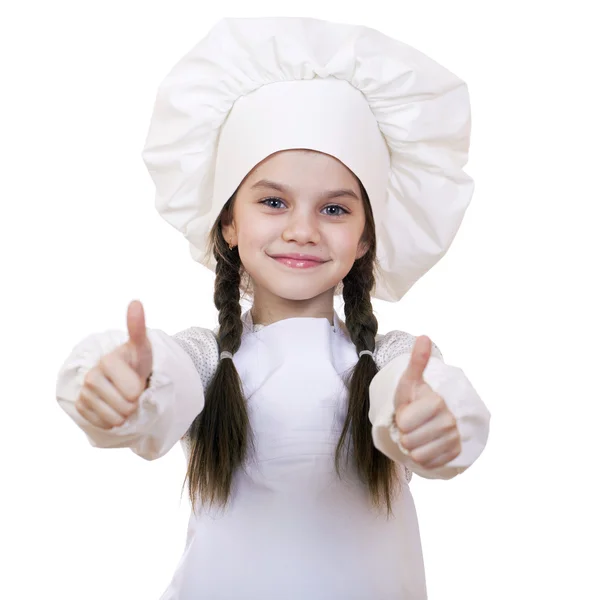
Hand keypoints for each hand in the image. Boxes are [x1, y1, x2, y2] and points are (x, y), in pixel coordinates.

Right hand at [75, 300, 152, 429]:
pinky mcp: (81, 406)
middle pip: (125, 407)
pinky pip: (102, 423)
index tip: (137, 379)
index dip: (140, 389)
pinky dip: (112, 420)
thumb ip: (138, 328)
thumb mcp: (142, 347)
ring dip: (125, 413)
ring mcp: (84, 391)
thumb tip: (136, 302)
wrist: (126, 375)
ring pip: (114, 418)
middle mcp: (91, 375)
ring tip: (124, 398)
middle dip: (134, 403)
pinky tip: (113, 407)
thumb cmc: (136, 361)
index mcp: (107, 361)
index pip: (132, 392)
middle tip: (132, 391)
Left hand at [394, 336, 460, 468]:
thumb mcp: (409, 380)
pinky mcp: (455, 454)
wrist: (427, 417)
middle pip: (409, 440)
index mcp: (437, 402)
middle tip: (413, 424)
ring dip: (413, 446)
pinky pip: (428, 464)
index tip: (408, 411)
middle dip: (406, 433)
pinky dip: (423, 457)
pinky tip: (427, 445)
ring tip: (419, 434)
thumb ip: (416, 361)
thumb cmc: (414, 398)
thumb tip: (424, 337)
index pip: (404, 423)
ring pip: (417, 454)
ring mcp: (454, 439)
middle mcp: (450, 421)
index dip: (400, 419)